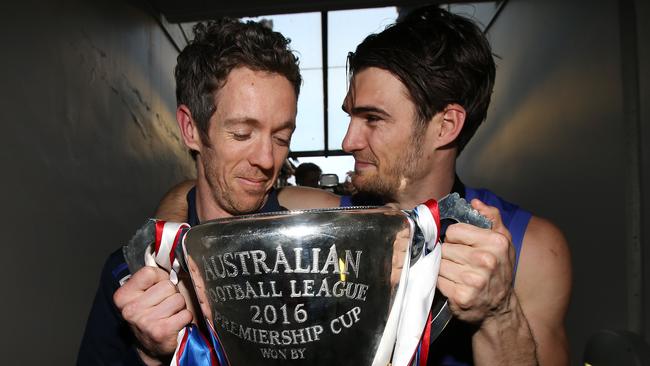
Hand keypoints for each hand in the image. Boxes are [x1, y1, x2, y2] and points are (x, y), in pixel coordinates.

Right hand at [113, 266, 192, 359]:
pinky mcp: (161, 332)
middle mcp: (131, 309)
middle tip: (164, 305)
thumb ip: (153, 276)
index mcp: (123, 295)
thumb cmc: (151, 313)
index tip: (156, 289)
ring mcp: (145, 321)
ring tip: (169, 315)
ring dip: (179, 307)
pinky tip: (175, 323)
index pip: (150, 272)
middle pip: (167, 286)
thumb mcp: (144, 293)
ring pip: (178, 299)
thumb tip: (174, 255)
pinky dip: (185, 318)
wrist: (152, 346)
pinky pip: (185, 314)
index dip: (160, 279)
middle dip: (171, 294)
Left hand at [437, 199, 514, 323]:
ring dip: (443, 269)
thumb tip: (475, 202)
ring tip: (456, 273)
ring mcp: (473, 280)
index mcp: (495, 242)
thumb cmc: (499, 271)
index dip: (454, 238)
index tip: (462, 246)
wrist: (500, 308)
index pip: (454, 230)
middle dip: (448, 254)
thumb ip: (491, 217)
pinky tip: (454, 285)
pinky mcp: (461, 296)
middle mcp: (486, 260)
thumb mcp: (503, 241)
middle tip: (459, 263)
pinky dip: (442, 283)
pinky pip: (437, 281)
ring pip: (439, 264)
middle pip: (445, 248)